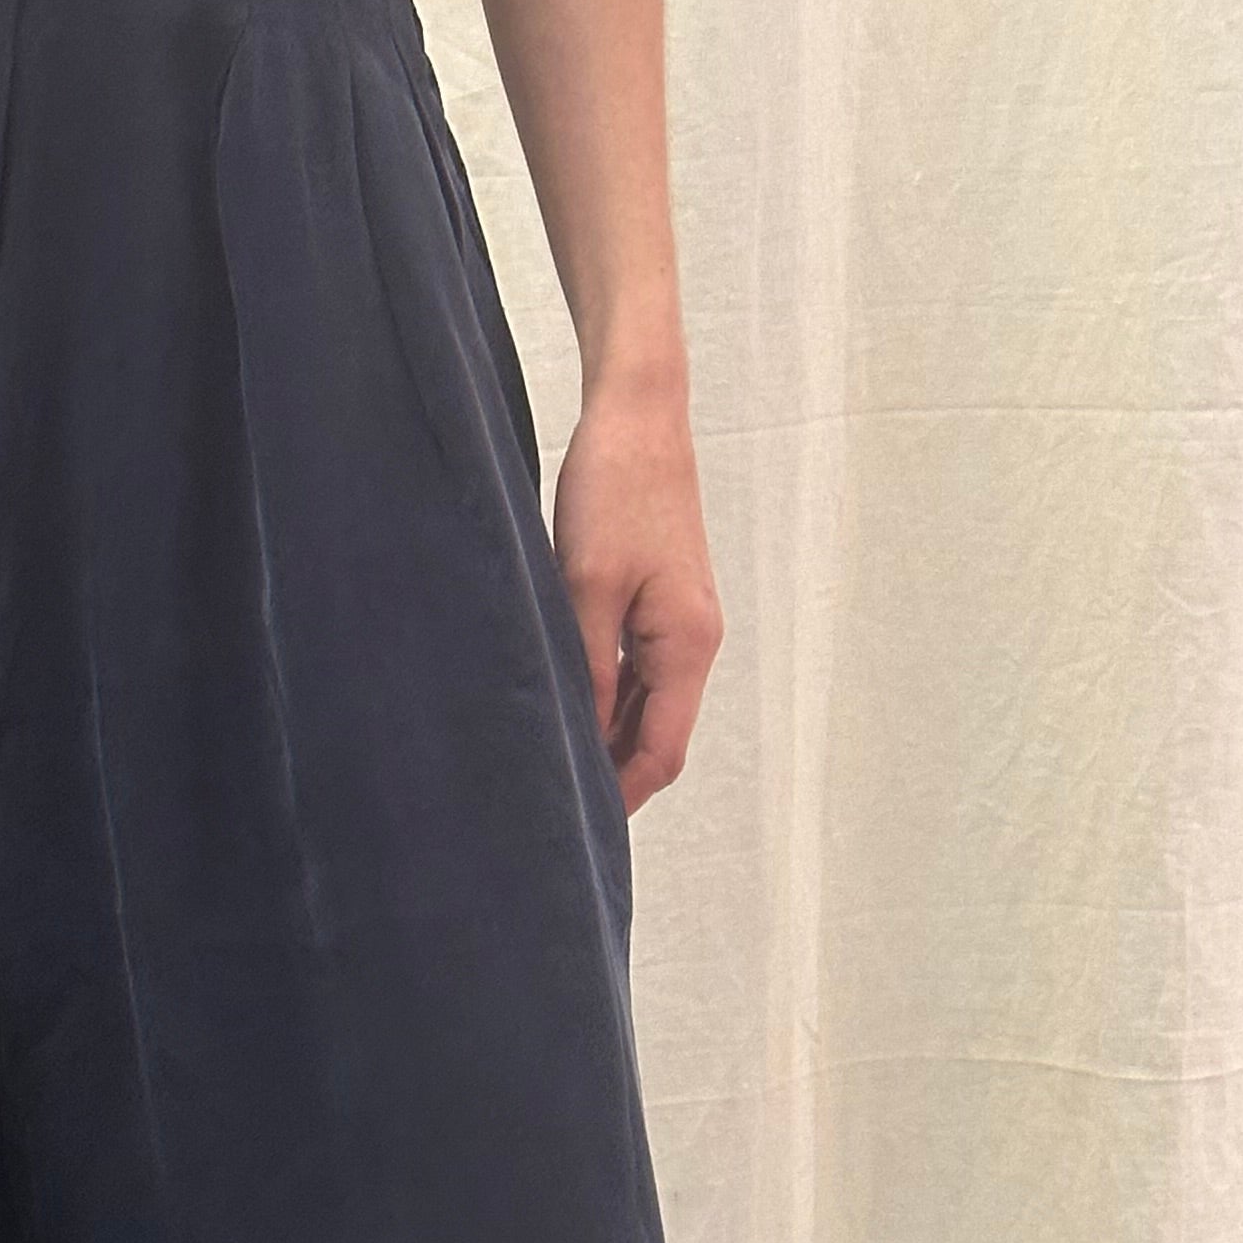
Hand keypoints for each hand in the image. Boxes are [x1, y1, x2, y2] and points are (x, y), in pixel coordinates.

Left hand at [549, 373, 722, 818]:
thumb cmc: (614, 489)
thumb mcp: (586, 585)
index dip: (622, 796)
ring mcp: (678, 620)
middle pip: (657, 736)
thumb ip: (587, 666)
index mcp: (687, 645)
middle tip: (549, 803)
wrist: (637, 414)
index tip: (574, 827)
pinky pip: (634, 669)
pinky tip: (562, 702)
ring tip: (547, 760)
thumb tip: (580, 737)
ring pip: (644, 705)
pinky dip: (604, 696)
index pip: (662, 752)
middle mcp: (694, 640)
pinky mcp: (658, 600)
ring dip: (604, 734)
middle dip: (611, 773)